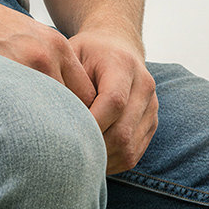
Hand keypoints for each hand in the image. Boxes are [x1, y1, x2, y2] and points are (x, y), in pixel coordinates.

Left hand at [71, 27, 157, 172]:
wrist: (116, 46)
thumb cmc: (87, 53)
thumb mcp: (72, 56)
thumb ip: (67, 84)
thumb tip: (56, 121)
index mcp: (124, 65)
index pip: (114, 102)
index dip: (91, 124)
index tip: (66, 136)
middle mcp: (144, 86)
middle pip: (123, 132)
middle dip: (94, 148)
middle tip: (68, 156)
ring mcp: (152, 107)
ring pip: (129, 149)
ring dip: (102, 160)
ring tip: (79, 161)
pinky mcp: (151, 123)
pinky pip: (134, 154)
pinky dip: (112, 162)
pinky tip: (94, 159)